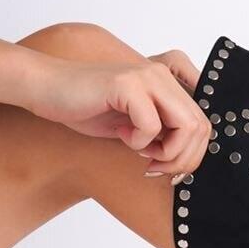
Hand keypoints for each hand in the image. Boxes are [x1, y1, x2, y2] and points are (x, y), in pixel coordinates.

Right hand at [27, 50, 210, 177]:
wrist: (45, 89)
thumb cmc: (85, 108)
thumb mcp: (133, 126)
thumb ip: (162, 135)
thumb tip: (187, 164)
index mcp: (166, 85)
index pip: (203, 125)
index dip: (192, 155)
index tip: (168, 171)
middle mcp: (161, 76)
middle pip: (201, 128)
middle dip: (181, 159)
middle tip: (154, 167)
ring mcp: (146, 77)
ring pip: (186, 126)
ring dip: (166, 152)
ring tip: (140, 151)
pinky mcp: (127, 84)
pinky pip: (152, 125)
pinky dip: (138, 141)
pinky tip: (120, 133)